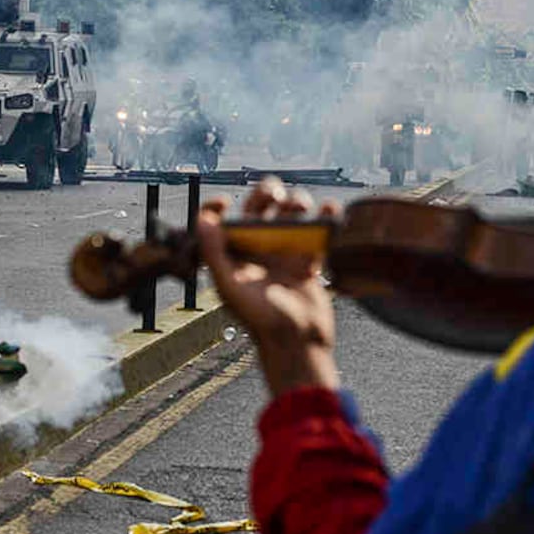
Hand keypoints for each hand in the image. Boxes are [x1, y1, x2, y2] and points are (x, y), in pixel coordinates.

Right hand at [0, 340, 27, 385]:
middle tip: (25, 370)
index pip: (8, 367)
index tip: (25, 365)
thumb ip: (6, 347)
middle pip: (8, 378)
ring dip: (14, 379)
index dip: (18, 366)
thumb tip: (18, 348)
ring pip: (5, 384)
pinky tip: (13, 377)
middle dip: (18, 375)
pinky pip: (1, 385)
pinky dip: (8, 382)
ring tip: (19, 373)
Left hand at [196, 178, 340, 396]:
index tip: (225, 202)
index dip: (218, 206)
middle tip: (276, 194)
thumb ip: (214, 253)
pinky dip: (327, 216)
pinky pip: (318, 231)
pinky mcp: (309, 260)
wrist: (297, 342)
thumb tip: (204, 219)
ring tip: (304, 210)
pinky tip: (329, 211)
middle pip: (262, 207)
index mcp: (234, 255)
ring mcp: (285, 253)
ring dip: (298, 202)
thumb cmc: (260, 320)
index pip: (222, 221)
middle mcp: (258, 250)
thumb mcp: (230, 287)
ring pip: (291, 214)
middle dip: (268, 192)